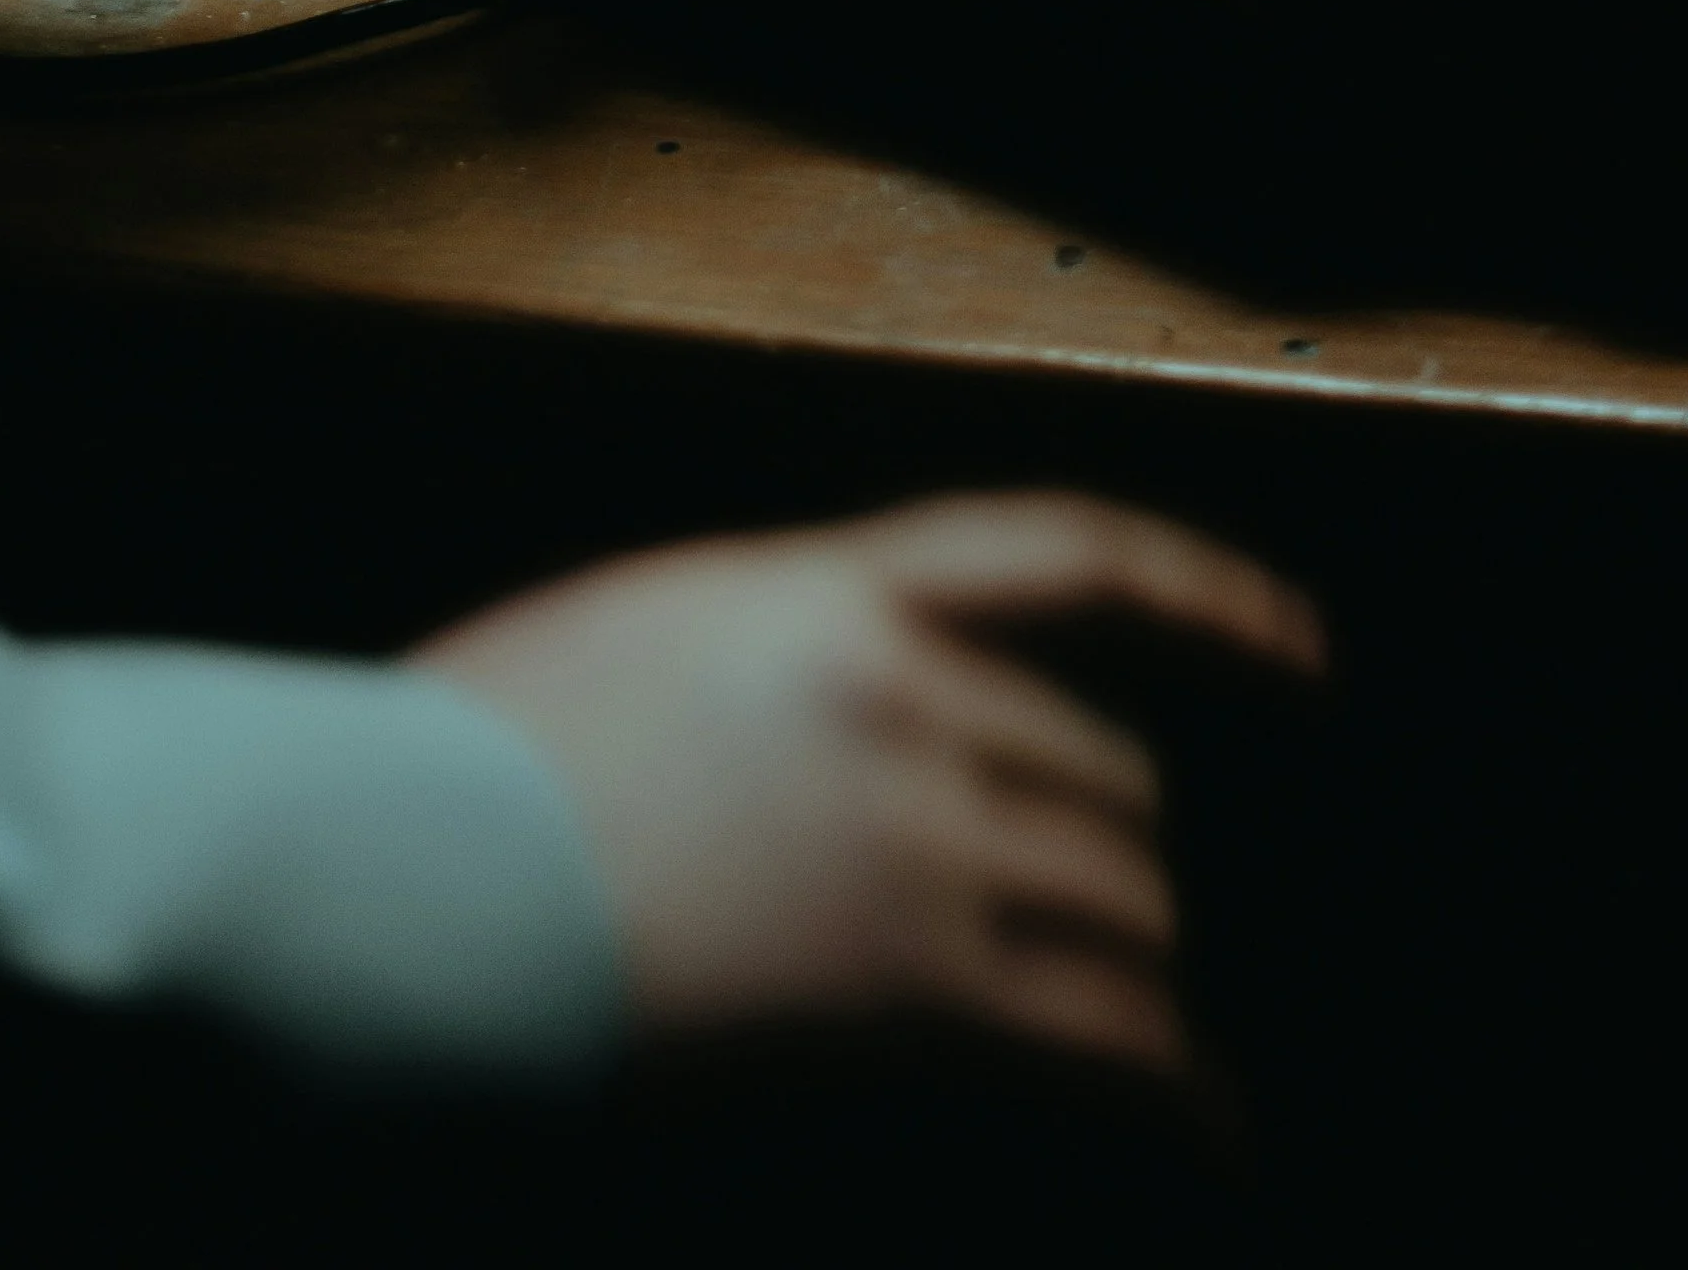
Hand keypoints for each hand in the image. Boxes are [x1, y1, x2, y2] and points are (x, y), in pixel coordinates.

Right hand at [412, 495, 1322, 1071]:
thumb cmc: (460, 770)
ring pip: (1118, 900)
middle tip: (1123, 930)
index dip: (1210, 599)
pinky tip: (1211, 1129)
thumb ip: (767, 658)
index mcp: (835, 590)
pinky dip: (1176, 1088)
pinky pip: (1105, 1038)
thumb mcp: (637, 638)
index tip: (1302, 647)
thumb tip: (831, 716)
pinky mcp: (910, 989)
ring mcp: (916, 839)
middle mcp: (906, 694)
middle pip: (1102, 772)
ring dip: (1142, 975)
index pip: (1074, 557)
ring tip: (1162, 1045)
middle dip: (1120, 858)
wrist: (385, 878)